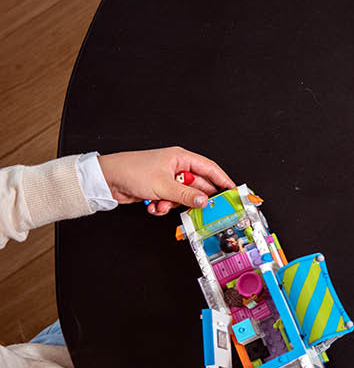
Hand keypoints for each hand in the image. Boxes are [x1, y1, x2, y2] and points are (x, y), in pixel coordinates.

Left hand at [96, 147, 233, 215]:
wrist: (106, 178)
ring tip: (162, 205)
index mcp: (181, 158)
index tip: (232, 191)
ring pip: (182, 196)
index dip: (222, 179)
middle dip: (192, 198)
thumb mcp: (163, 186)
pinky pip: (169, 200)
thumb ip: (186, 195)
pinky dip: (163, 206)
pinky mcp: (157, 189)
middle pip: (196, 185)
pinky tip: (153, 205)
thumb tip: (204, 201)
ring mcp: (166, 178)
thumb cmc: (131, 171)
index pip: (209, 168)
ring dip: (173, 204)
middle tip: (201, 209)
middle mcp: (176, 167)